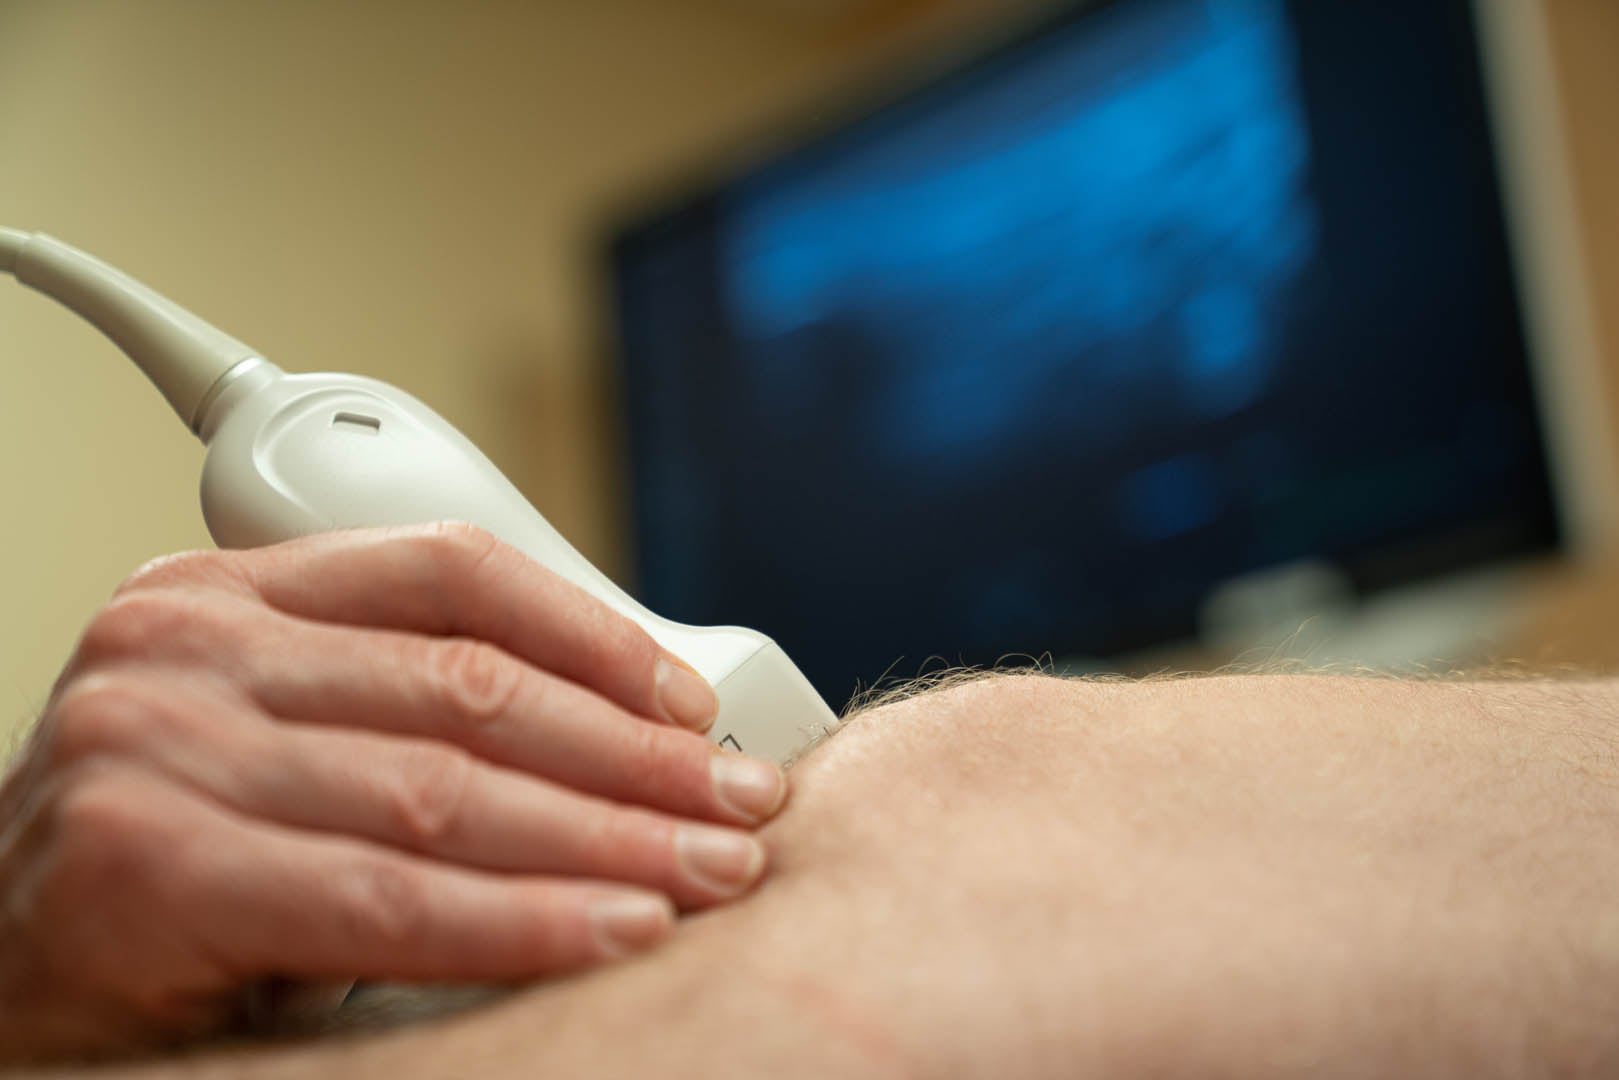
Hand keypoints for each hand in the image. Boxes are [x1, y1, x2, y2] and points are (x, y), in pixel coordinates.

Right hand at [0, 524, 787, 1061]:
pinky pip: (385, 900)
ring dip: (607, 838)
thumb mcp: (272, 743)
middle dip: (631, 755)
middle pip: (471, 688)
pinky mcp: (146, 866)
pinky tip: (614, 930)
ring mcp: (155, 748)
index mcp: (223, 596)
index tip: (692, 705)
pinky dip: (518, 920)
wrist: (0, 970)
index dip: (596, 636)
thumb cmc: (167, 859)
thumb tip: (625, 747)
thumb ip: (399, 712)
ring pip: (446, 793)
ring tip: (711, 869)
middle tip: (740, 804)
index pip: (451, 576)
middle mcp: (183, 649)